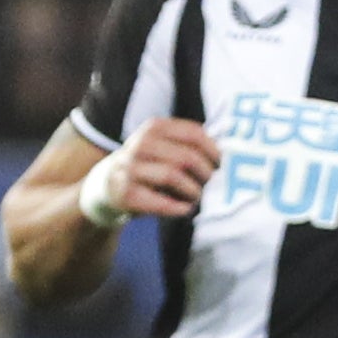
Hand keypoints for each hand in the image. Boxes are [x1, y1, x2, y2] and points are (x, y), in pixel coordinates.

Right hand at [93, 119, 220, 219]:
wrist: (107, 185)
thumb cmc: (148, 166)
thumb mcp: (163, 147)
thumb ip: (188, 145)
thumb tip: (230, 154)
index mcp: (154, 127)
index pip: (193, 133)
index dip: (213, 150)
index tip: (223, 165)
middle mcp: (140, 144)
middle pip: (186, 157)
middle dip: (205, 174)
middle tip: (212, 186)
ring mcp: (130, 168)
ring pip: (173, 176)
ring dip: (193, 191)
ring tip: (198, 198)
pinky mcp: (125, 193)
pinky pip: (159, 201)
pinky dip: (177, 207)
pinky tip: (185, 209)